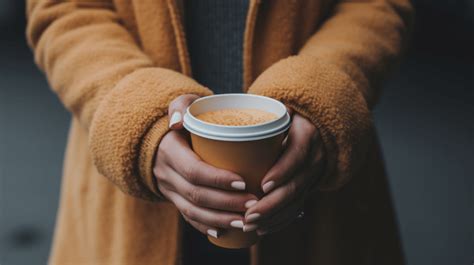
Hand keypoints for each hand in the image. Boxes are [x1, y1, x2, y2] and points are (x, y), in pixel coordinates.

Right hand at [154, 94, 257, 238]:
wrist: (162, 138)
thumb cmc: (185, 119)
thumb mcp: (183, 105)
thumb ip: (181, 105)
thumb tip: (178, 121)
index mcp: (170, 151)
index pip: (194, 170)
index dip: (218, 180)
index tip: (243, 182)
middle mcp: (167, 173)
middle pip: (196, 195)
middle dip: (227, 202)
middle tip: (254, 203)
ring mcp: (169, 189)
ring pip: (192, 210)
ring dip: (220, 219)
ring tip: (246, 221)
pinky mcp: (174, 199)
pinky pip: (188, 217)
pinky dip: (206, 226)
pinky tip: (225, 231)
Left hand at [243, 113, 324, 234]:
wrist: (313, 128)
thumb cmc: (283, 118)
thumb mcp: (277, 110)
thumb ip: (255, 115)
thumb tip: (210, 121)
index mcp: (307, 135)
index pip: (297, 155)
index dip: (282, 172)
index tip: (262, 185)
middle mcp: (314, 158)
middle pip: (295, 185)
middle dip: (272, 204)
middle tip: (248, 215)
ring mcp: (313, 175)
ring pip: (296, 201)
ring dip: (273, 217)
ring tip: (249, 225)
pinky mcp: (308, 188)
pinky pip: (297, 208)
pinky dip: (280, 221)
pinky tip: (261, 229)